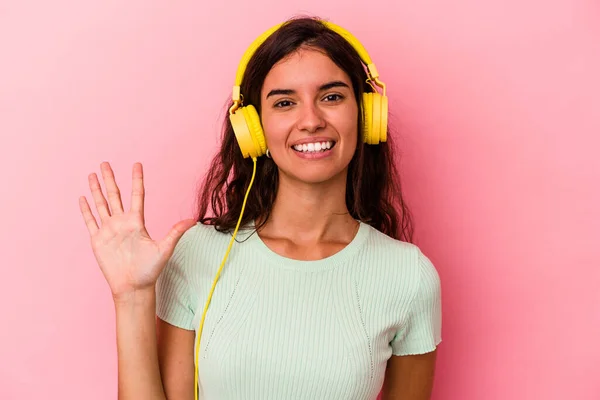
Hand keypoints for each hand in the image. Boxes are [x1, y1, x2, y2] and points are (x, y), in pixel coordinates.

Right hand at [79, 162, 196, 301]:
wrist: (133, 287)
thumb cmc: (150, 270)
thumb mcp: (164, 249)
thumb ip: (175, 233)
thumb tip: (192, 220)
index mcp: (137, 222)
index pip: (136, 195)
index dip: (136, 180)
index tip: (137, 164)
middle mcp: (122, 223)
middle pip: (114, 195)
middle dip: (110, 179)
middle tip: (105, 162)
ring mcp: (109, 230)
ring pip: (101, 204)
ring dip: (96, 190)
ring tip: (92, 174)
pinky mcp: (98, 240)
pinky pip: (90, 221)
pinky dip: (85, 210)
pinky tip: (82, 197)